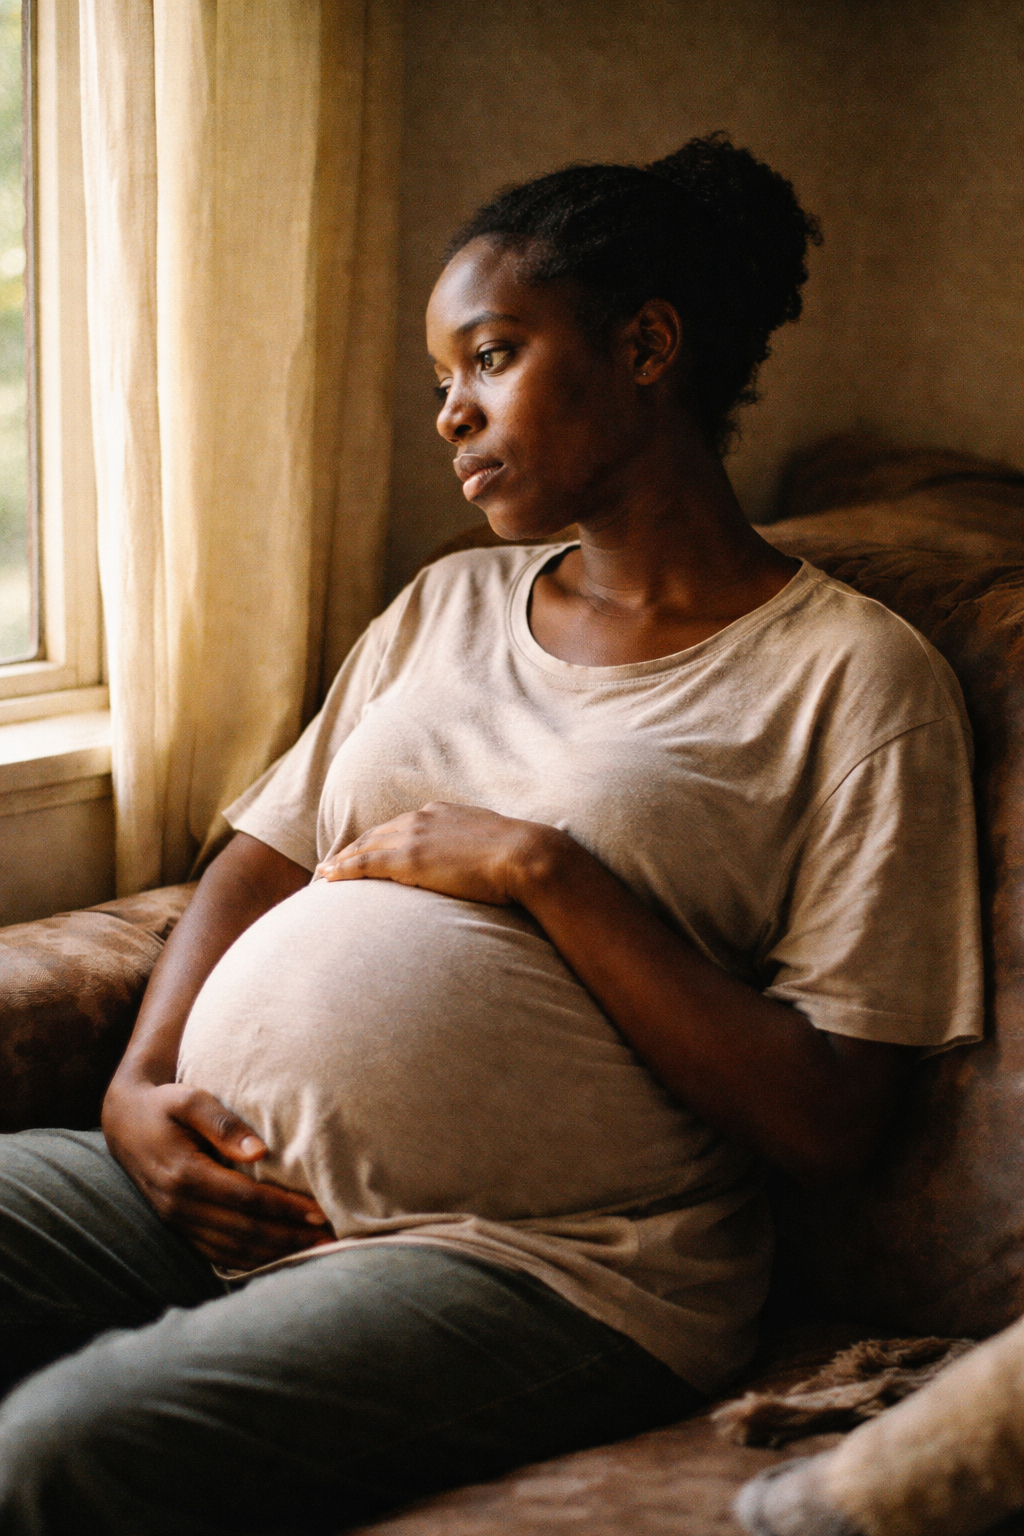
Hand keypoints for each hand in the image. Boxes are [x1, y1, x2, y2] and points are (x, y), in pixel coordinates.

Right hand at [102, 1079, 332, 1269]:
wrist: (124, 1122)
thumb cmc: (164, 1104)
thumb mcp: (190, 1099)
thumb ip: (222, 1122)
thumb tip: (260, 1151)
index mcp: (185, 1175)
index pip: (246, 1199)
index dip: (285, 1208)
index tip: (320, 1212)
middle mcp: (179, 1206)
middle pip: (243, 1232)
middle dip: (288, 1239)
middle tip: (329, 1240)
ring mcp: (176, 1222)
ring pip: (232, 1250)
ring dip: (274, 1254)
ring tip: (313, 1252)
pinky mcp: (178, 1228)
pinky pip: (216, 1253)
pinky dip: (249, 1260)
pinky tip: (277, 1258)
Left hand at [315, 801, 555, 905]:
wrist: (525, 855)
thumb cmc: (520, 857)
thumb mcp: (493, 844)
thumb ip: (476, 849)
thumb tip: (480, 866)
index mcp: (441, 813)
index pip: (401, 826)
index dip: (380, 839)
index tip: (367, 850)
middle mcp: (422, 818)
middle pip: (376, 833)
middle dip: (353, 848)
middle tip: (333, 863)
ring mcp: (413, 837)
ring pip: (364, 847)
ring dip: (341, 860)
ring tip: (324, 874)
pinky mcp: (407, 859)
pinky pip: (364, 864)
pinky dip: (342, 869)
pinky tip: (327, 877)